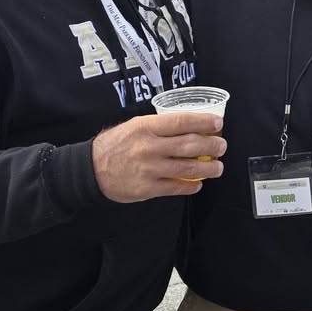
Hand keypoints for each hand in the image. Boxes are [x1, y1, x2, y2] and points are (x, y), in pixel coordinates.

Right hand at [92, 112, 226, 201]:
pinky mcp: (147, 188)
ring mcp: (149, 169)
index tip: (218, 123)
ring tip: (218, 167)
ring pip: (188, 169)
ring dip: (208, 168)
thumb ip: (160, 126)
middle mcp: (149, 147)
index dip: (204, 122)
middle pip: (190, 145)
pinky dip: (191, 186)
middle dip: (212, 146)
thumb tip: (190, 125)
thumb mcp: (134, 126)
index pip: (182, 122)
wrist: (90, 170)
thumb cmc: (115, 145)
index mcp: (146, 127)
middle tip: (222, 146)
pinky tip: (199, 183)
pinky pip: (176, 188)